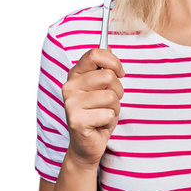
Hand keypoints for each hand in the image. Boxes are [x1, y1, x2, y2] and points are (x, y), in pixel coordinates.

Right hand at [61, 48, 124, 168]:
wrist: (86, 145)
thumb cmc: (97, 114)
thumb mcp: (101, 88)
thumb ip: (103, 68)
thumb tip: (108, 45)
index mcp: (75, 74)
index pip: (95, 53)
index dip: (113, 61)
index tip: (120, 72)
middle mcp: (69, 87)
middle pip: (108, 76)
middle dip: (118, 90)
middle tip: (111, 101)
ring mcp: (71, 104)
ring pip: (110, 96)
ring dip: (115, 107)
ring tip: (104, 113)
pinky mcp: (77, 120)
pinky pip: (108, 114)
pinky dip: (110, 120)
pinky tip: (99, 124)